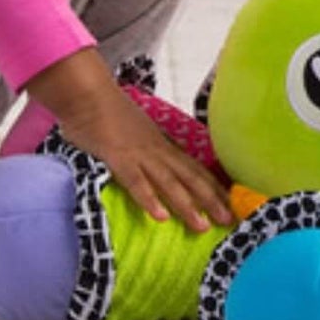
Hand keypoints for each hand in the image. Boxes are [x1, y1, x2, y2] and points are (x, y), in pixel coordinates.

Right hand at [57, 82, 235, 233]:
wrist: (89, 92)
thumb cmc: (108, 111)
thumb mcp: (137, 131)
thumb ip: (148, 147)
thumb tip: (159, 162)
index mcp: (162, 144)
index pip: (194, 168)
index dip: (213, 186)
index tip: (230, 203)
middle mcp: (157, 150)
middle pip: (190, 177)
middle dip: (211, 200)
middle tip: (230, 220)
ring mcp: (140, 154)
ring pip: (169, 183)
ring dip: (187, 205)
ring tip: (202, 226)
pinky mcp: (119, 158)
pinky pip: (136, 181)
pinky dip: (149, 199)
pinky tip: (160, 217)